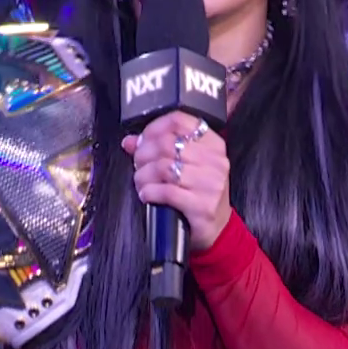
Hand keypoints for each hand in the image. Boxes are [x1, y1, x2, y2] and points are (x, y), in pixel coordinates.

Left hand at [121, 111, 230, 251]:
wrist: (217, 228)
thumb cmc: (200, 194)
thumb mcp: (186, 166)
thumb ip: (159, 149)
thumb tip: (130, 141)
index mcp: (213, 144)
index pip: (180, 121)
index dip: (153, 128)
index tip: (141, 141)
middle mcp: (215, 161)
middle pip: (168, 144)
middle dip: (143, 155)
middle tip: (137, 165)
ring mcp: (211, 183)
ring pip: (164, 167)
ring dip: (143, 175)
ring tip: (141, 182)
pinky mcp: (202, 205)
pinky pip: (166, 192)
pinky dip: (150, 192)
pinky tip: (147, 195)